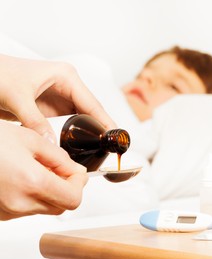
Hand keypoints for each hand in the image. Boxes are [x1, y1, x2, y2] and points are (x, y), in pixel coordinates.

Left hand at [0, 54, 116, 141]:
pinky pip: (70, 123)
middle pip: (92, 111)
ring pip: (83, 118)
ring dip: (89, 132)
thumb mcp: (17, 99)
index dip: (105, 121)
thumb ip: (35, 122)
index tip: (115, 137)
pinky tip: (81, 145)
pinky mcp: (52, 107)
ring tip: (99, 149)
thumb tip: (52, 143)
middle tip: (109, 148)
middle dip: (100, 129)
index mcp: (66, 76)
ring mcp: (61, 97)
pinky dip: (76, 134)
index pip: (93, 103)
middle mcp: (67, 86)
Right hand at [0, 121, 87, 219]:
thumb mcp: (29, 139)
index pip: (73, 199)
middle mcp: (19, 203)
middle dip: (67, 188)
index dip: (79, 184)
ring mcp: (6, 211)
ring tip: (38, 168)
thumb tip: (74, 170)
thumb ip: (58, 158)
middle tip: (62, 169)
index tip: (76, 171)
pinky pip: (25, 208)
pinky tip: (23, 176)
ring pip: (44, 208)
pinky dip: (32, 195)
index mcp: (31, 182)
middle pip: (61, 206)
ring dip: (50, 191)